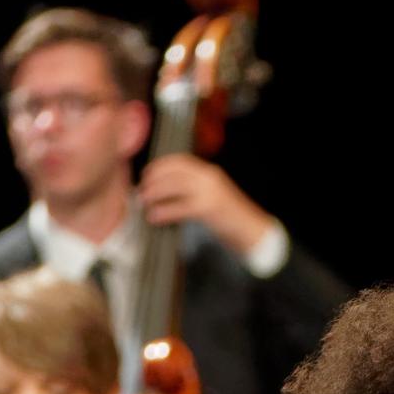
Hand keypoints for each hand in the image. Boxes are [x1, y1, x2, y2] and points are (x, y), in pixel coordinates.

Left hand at [135, 155, 275, 260]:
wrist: (253, 231)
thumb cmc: (230, 218)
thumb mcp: (213, 196)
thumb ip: (193, 190)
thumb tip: (165, 192)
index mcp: (209, 173)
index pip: (179, 161)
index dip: (159, 166)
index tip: (146, 175)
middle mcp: (209, 177)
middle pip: (173, 173)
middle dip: (153, 181)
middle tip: (140, 191)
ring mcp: (209, 192)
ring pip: (174, 186)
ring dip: (155, 194)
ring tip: (144, 203)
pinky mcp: (208, 208)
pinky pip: (179, 207)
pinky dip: (164, 211)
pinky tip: (154, 217)